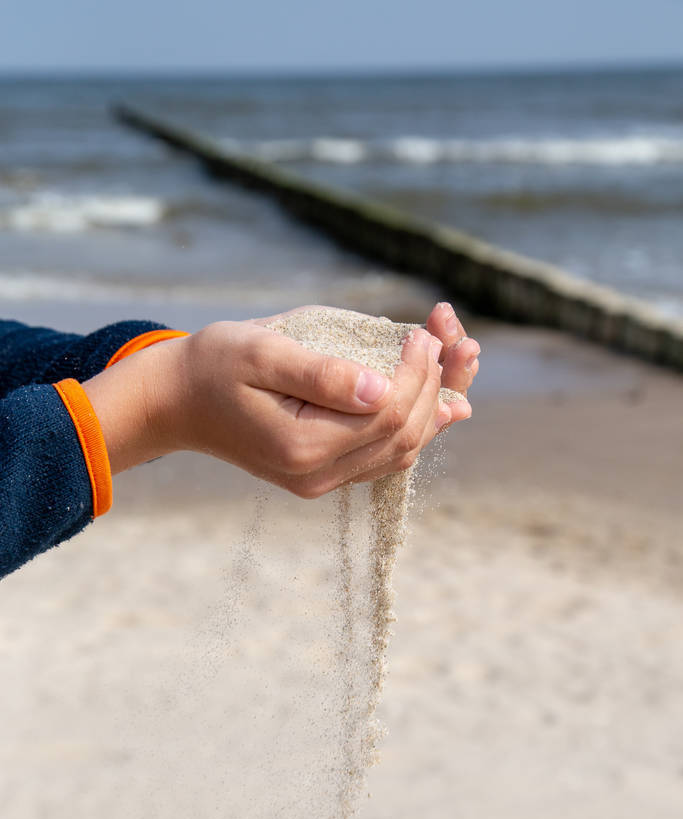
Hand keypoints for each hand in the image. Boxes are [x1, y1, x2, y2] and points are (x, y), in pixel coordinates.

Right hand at [83, 302, 477, 498]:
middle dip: (437, 384)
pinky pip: (384, 456)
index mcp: (302, 447)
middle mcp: (317, 476)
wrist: (177, 401)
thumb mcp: (262, 353)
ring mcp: (321, 480)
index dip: (417, 372)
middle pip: (404, 435)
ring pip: (402, 450)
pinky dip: (416, 426)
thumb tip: (382, 386)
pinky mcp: (324, 473)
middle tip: (452, 337)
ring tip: (460, 361)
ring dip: (436, 406)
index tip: (425, 332)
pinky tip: (441, 401)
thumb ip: (322, 372)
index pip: (387, 412)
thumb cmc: (214, 365)